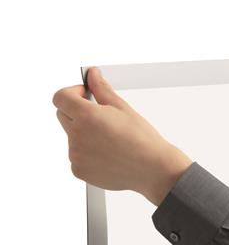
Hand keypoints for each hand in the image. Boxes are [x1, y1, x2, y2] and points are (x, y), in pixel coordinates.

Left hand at [53, 68, 192, 204]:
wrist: (153, 169)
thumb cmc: (142, 139)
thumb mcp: (123, 108)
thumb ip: (101, 88)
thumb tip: (92, 74)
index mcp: (87, 116)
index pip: (60, 97)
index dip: (71, 93)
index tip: (84, 96)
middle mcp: (76, 135)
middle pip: (62, 115)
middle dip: (77, 112)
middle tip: (101, 118)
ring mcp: (75, 155)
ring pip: (71, 137)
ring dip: (83, 134)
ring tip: (110, 140)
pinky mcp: (78, 170)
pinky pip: (76, 156)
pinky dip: (87, 153)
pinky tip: (107, 154)